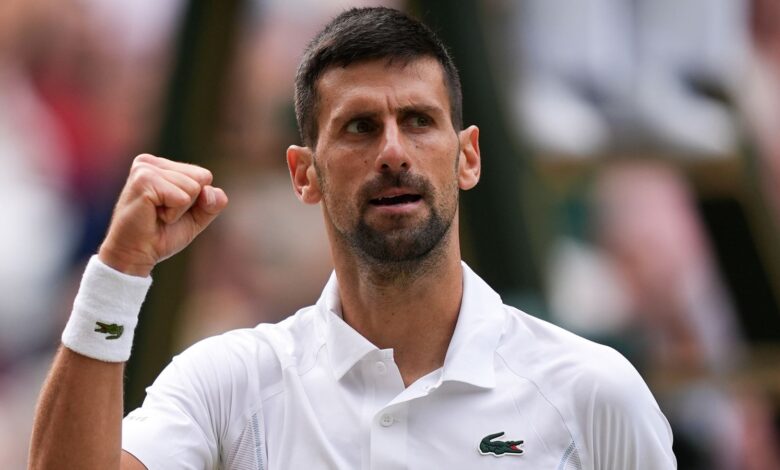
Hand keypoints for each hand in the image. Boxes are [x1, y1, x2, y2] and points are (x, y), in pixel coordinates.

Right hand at [98, 154, 228, 276]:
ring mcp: (145, 169)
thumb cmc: (162, 235)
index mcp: (161, 165)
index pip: (203, 175)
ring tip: (156, 214)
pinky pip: (182, 198)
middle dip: (188, 203)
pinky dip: (172, 214)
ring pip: (193, 188)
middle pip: (201, 178)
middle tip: (162, 213)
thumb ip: (212, 203)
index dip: (197, 200)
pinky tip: (153, 215)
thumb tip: (211, 191)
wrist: (135, 255)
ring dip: (178, 210)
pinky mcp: (143, 181)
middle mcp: (150, 162)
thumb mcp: (196, 217)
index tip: (171, 209)